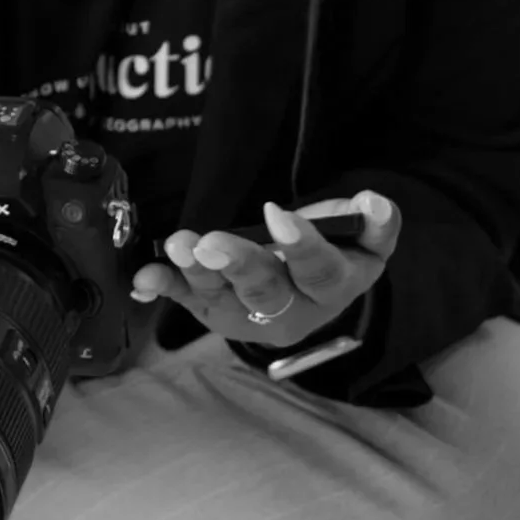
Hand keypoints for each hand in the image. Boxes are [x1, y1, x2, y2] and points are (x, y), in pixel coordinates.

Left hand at [130, 193, 399, 351]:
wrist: (311, 291)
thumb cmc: (337, 252)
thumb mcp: (364, 238)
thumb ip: (374, 223)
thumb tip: (374, 204)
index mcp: (334, 288)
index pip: (322, 273)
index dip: (302, 246)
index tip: (278, 215)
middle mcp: (291, 312)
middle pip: (266, 292)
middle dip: (238, 265)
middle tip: (212, 244)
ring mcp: (248, 315)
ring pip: (223, 298)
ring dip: (196, 273)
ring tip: (179, 246)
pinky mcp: (214, 311)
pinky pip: (188, 301)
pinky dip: (166, 289)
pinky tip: (145, 278)